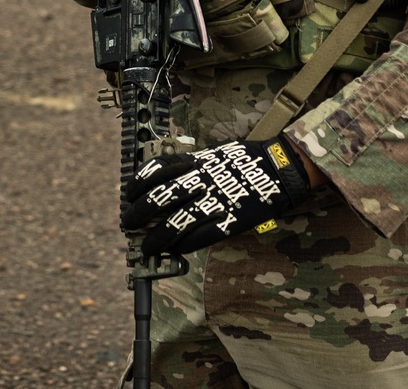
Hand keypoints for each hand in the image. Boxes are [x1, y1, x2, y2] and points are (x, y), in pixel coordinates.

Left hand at [122, 137, 310, 255]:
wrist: (278, 170)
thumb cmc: (244, 161)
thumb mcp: (212, 155)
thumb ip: (190, 167)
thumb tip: (164, 181)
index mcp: (196, 161)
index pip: (156, 170)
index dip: (138, 184)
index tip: (129, 195)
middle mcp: (201, 180)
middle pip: (160, 198)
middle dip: (139, 214)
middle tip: (129, 223)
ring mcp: (214, 202)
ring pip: (175, 223)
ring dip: (156, 239)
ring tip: (147, 247)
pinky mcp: (229, 222)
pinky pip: (198, 239)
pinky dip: (182, 247)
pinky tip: (173, 252)